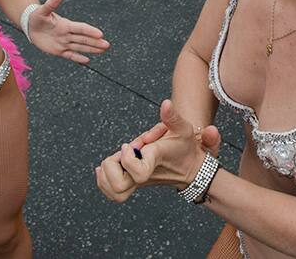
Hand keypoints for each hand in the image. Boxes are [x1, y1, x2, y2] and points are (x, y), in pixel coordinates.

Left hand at [27, 0, 109, 63]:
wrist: (31, 26)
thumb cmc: (38, 16)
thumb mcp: (43, 10)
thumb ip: (51, 4)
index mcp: (66, 24)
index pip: (81, 28)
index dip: (90, 31)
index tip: (100, 34)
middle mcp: (67, 34)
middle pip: (84, 39)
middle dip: (95, 42)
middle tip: (107, 45)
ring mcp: (64, 43)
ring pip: (80, 47)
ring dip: (91, 49)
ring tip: (103, 50)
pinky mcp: (58, 50)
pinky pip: (70, 55)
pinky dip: (78, 58)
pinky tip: (87, 60)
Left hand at [96, 100, 221, 201]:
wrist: (190, 167)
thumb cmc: (185, 148)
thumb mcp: (183, 128)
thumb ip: (173, 116)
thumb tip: (166, 104)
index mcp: (154, 161)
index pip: (138, 172)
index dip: (128, 158)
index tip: (130, 145)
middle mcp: (144, 175)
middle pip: (119, 186)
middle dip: (111, 167)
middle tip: (119, 154)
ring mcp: (138, 182)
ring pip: (114, 192)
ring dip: (107, 173)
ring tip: (116, 159)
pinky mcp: (133, 184)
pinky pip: (112, 192)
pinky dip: (105, 180)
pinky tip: (111, 165)